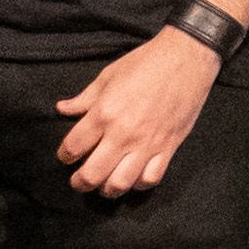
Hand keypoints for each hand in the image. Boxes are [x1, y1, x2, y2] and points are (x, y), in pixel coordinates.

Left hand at [54, 22, 225, 195]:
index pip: (73, 147)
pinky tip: (133, 178)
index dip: (64, 155)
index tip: (65, 155)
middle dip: (80, 182)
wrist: (186, 58)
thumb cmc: (145, 63)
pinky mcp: (168, 148)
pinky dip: (138, 184)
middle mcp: (123, 134)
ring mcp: (147, 144)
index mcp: (104, 113)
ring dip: (107, 189)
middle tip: (78, 181)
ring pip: (120, 183)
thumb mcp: (108, 76)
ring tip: (103, 185)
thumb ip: (84, 98)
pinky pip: (150, 179)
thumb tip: (62, 109)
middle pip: (93, 174)